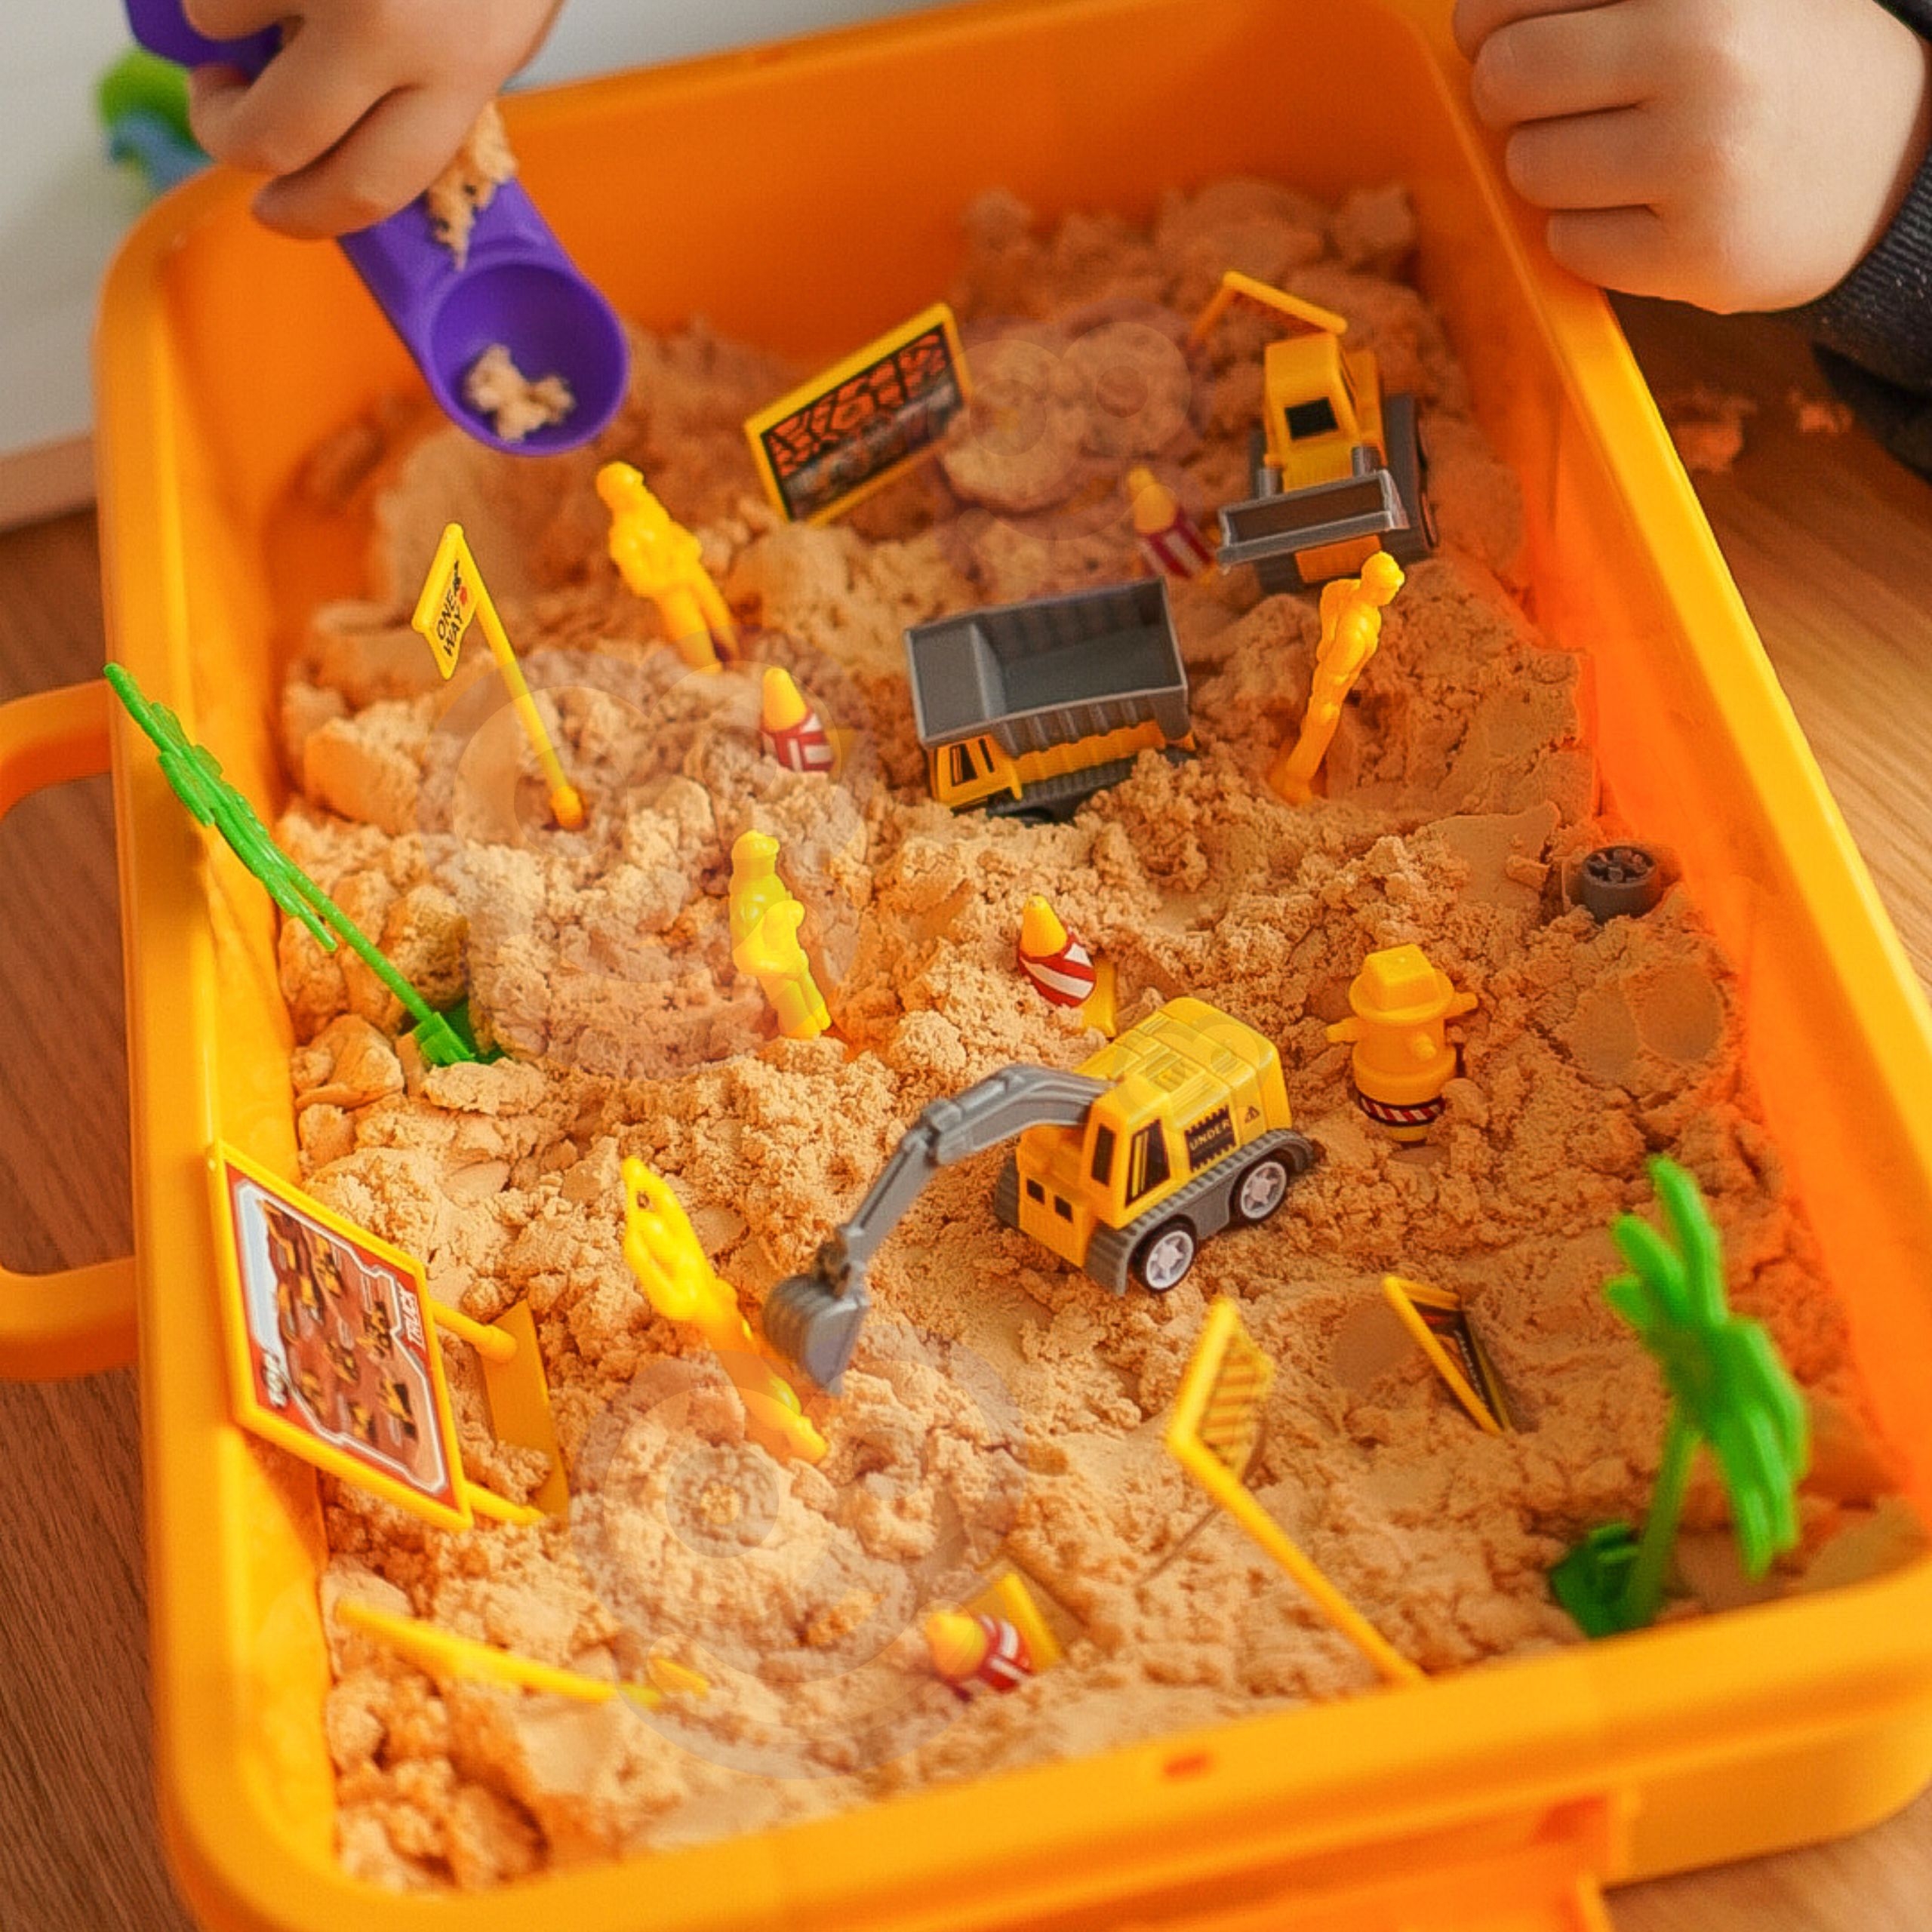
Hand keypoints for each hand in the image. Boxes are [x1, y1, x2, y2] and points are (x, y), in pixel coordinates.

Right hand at [182, 0, 563, 238]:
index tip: (274, 212)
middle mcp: (390, 24)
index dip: (308, 215)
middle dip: (228, 133)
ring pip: (215, 18)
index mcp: (461, 68)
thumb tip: (359, 144)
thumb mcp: (504, 19)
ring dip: (222, 6)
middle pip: (272, 135)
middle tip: (224, 106)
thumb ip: (439, 85)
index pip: (370, 186)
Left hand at [1453, 0, 1931, 310]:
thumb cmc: (1770, 66)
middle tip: (1557, 104)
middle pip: (1507, 80)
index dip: (1488, 23)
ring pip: (1529, 169)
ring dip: (1552, 170)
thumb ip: (1597, 3)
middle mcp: (1706, 55)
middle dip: (1511, 99)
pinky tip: (1647, 211)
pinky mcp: (1696, 252)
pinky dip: (1588, 233)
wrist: (1890, 161)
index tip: (1503, 36)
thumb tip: (1472, 24)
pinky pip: (1567, 244)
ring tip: (1621, 158)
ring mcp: (1702, 160)